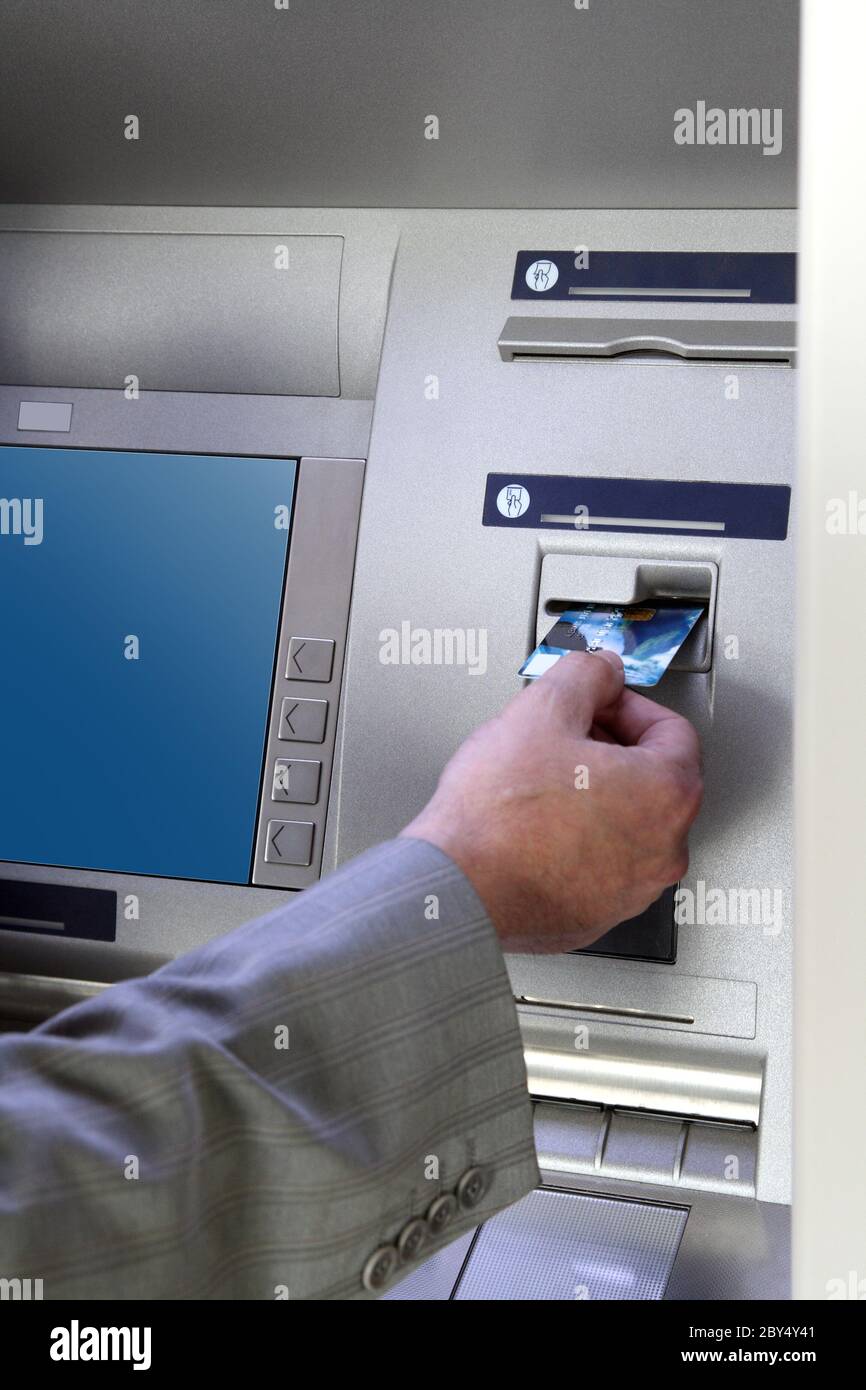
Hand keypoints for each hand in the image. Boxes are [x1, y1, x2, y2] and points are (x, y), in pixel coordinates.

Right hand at [401, 650, 702, 952]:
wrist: (456, 889)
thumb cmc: (498, 815)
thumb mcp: (542, 709)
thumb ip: (587, 674)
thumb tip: (604, 670)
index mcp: (667, 794)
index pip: (672, 730)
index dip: (626, 705)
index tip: (594, 704)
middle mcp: (663, 849)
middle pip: (653, 778)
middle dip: (609, 749)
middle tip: (562, 738)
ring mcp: (633, 890)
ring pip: (626, 823)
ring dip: (594, 796)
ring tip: (541, 783)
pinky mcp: (598, 916)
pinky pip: (600, 863)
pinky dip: (577, 840)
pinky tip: (534, 826)